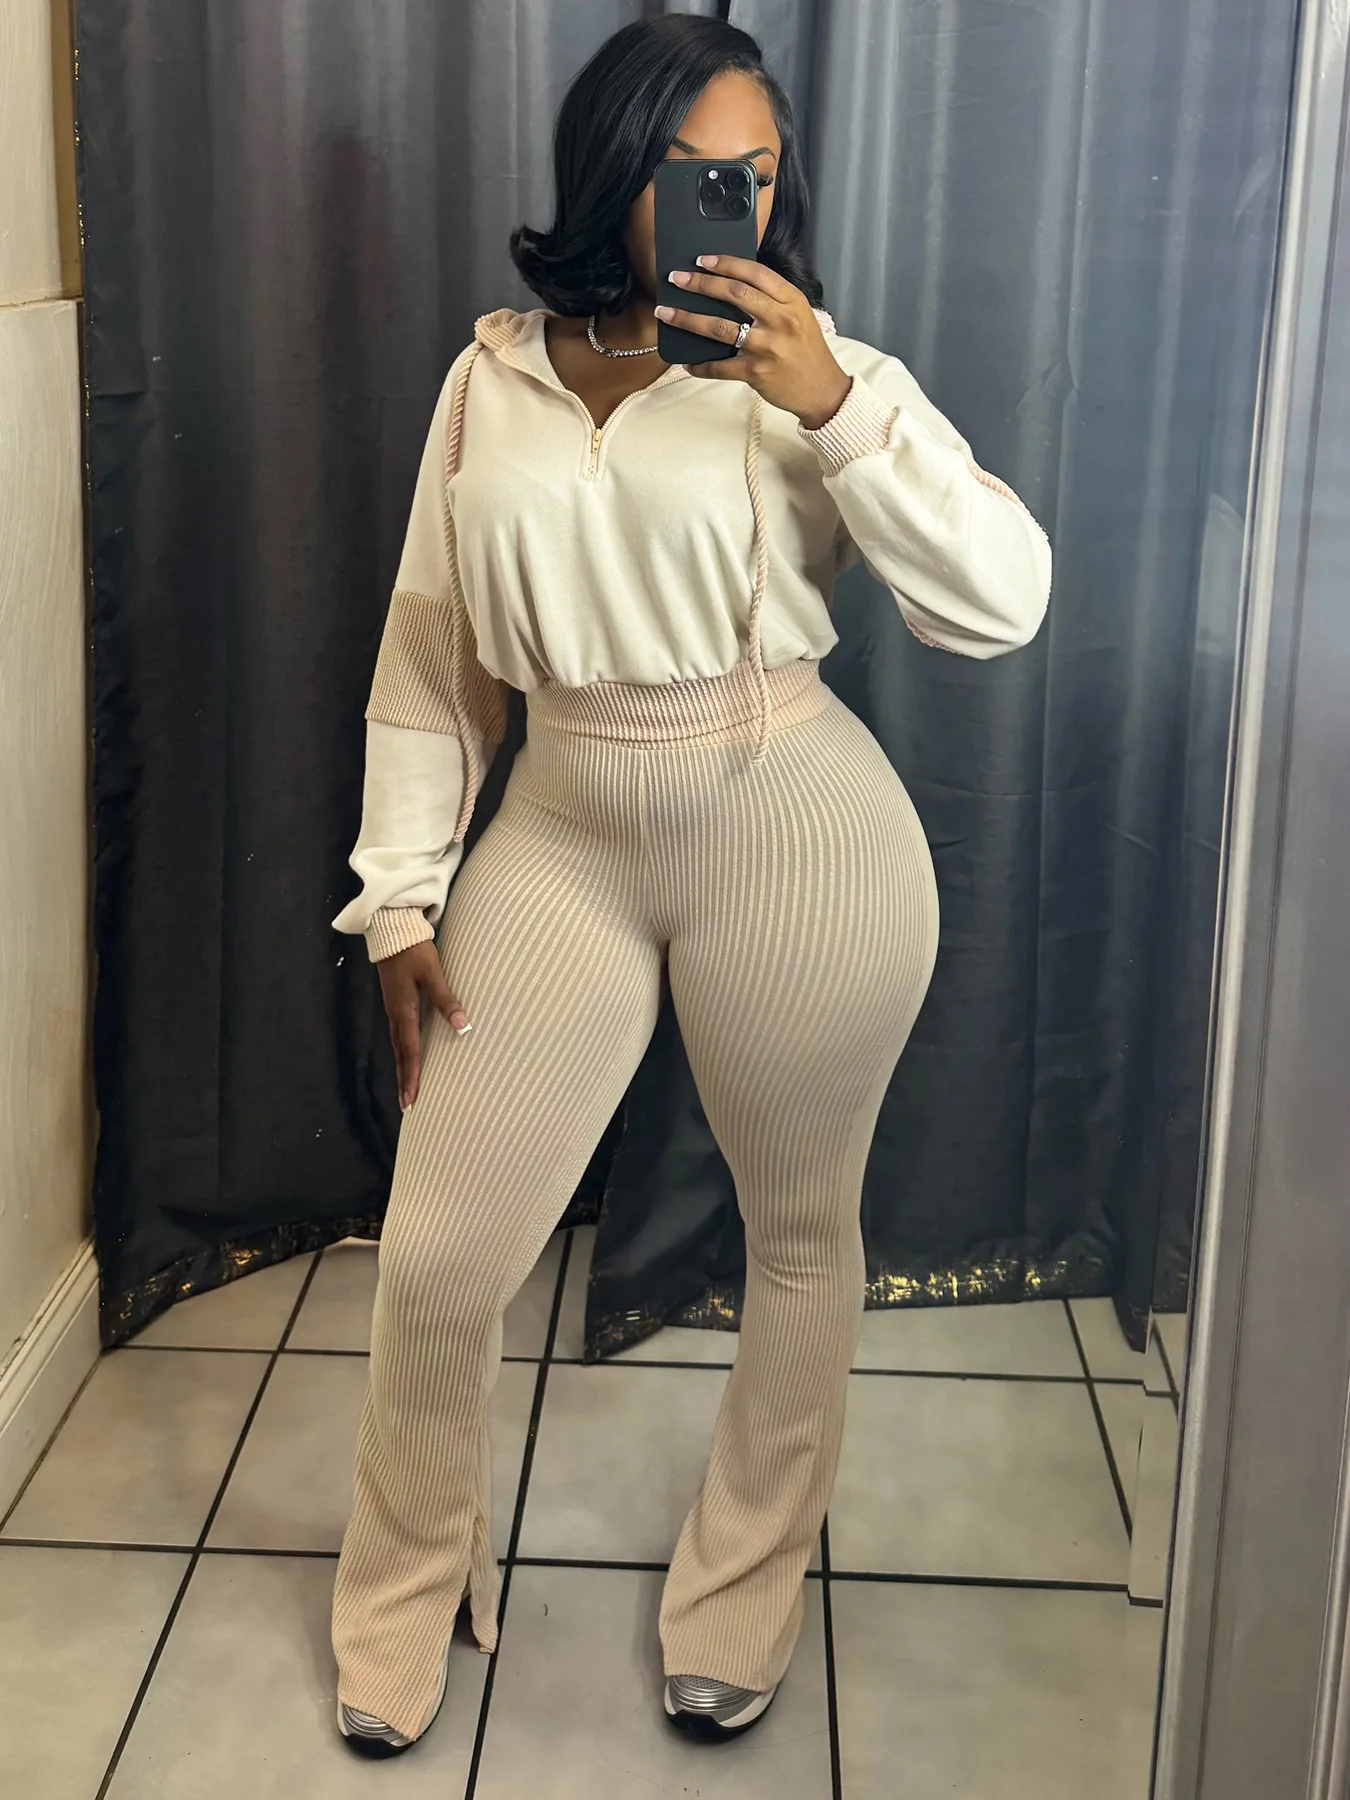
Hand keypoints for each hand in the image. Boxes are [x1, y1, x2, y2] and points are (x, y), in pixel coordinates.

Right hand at [377, 940, 469, 1111]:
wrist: (391, 931)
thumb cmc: (414, 950)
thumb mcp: (432, 973)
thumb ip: (446, 999)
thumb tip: (462, 1025)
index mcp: (404, 1010)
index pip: (410, 1050)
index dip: (412, 1076)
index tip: (412, 1099)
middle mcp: (396, 1014)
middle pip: (401, 1054)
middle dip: (404, 1080)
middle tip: (407, 1105)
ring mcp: (394, 1009)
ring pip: (398, 1046)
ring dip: (403, 1068)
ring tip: (406, 1089)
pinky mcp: (396, 1003)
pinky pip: (399, 1035)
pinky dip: (403, 1052)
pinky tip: (408, 1057)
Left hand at [655, 255, 851, 428]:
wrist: (822, 389)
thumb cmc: (806, 351)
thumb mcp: (799, 315)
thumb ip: (772, 300)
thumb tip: (731, 286)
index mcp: (791, 300)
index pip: (754, 273)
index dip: (725, 263)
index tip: (701, 260)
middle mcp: (779, 320)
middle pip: (733, 293)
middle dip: (700, 283)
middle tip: (676, 278)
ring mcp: (767, 347)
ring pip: (719, 327)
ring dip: (687, 318)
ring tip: (666, 312)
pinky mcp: (756, 372)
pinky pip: (719, 366)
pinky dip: (700, 365)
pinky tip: (686, 362)